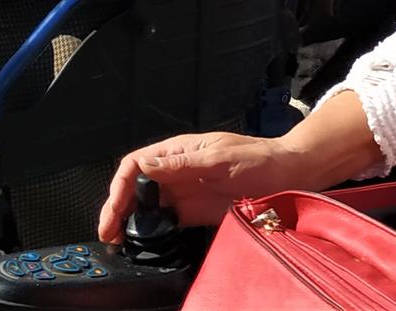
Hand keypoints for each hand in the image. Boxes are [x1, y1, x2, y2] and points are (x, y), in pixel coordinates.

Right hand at [100, 132, 303, 232]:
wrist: (287, 175)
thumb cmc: (258, 158)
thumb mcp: (220, 158)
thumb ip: (182, 163)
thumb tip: (146, 164)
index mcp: (178, 152)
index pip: (136, 165)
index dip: (120, 186)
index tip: (114, 207)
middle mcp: (176, 171)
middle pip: (136, 189)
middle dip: (117, 208)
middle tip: (108, 232)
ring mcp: (184, 193)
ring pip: (147, 207)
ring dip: (130, 222)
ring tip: (117, 241)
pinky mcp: (194, 212)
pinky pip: (166, 223)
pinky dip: (151, 232)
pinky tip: (143, 243)